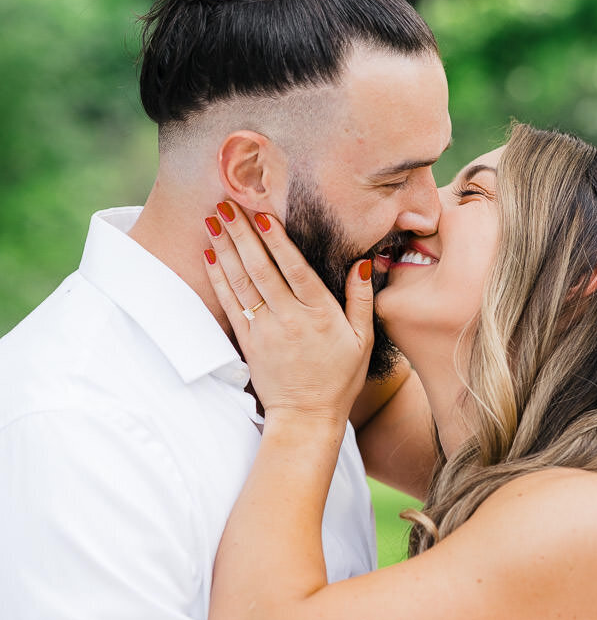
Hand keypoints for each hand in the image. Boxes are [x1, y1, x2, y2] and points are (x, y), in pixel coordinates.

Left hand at [204, 203, 373, 423]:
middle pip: (261, 268)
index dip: (277, 240)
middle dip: (242, 232)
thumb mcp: (363, 341)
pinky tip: (210, 254)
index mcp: (320, 314)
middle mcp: (289, 318)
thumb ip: (361, 300)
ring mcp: (265, 330)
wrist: (306, 417)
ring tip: (212, 218)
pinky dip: (218, 277)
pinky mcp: (248, 341)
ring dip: (225, 247)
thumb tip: (363, 264)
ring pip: (241, 281)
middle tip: (226, 202)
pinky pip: (230, 304)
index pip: (295, 269)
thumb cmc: (339, 379)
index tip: (262, 213)